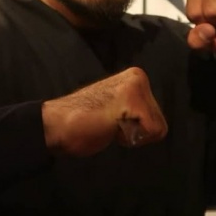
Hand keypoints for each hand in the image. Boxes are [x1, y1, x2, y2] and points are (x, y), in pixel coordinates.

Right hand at [42, 67, 167, 156]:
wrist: (56, 125)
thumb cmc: (83, 122)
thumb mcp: (117, 108)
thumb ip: (135, 110)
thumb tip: (153, 122)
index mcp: (136, 77)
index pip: (156, 116)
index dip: (136, 128)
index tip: (112, 120)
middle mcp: (138, 77)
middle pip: (159, 122)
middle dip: (136, 132)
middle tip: (109, 123)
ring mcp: (135, 87)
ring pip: (157, 128)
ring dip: (132, 135)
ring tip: (109, 124)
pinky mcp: (131, 101)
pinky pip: (151, 131)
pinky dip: (131, 138)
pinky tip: (110, 127)